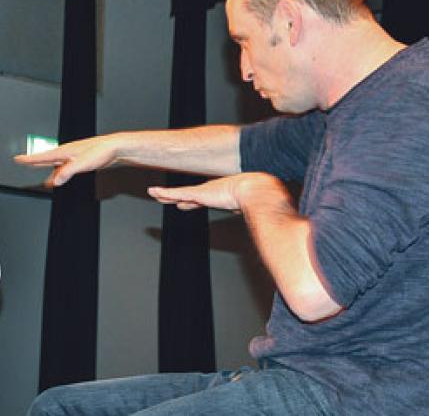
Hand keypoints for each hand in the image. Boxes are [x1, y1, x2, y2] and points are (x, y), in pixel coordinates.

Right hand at [14, 135, 117, 186]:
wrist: (115, 147)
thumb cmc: (101, 151)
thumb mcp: (82, 164)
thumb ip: (67, 172)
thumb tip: (55, 181)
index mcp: (65, 151)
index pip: (42, 156)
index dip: (29, 159)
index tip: (18, 159)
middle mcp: (67, 152)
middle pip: (47, 159)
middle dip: (35, 161)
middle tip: (23, 161)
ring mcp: (74, 156)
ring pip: (56, 164)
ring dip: (48, 170)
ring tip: (41, 176)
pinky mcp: (81, 160)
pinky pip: (65, 167)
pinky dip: (60, 172)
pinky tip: (60, 177)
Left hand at [147, 172, 291, 212]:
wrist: (259, 192)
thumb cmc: (263, 202)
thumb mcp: (260, 215)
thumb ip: (264, 224)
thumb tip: (277, 236)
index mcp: (224, 197)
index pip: (205, 199)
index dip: (195, 201)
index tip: (188, 203)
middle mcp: (212, 193)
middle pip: (190, 195)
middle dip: (179, 197)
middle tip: (169, 198)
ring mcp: (203, 193)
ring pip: (179, 194)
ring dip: (166, 195)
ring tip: (155, 193)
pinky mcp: (198, 194)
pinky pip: (175, 192)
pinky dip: (163, 192)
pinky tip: (152, 192)